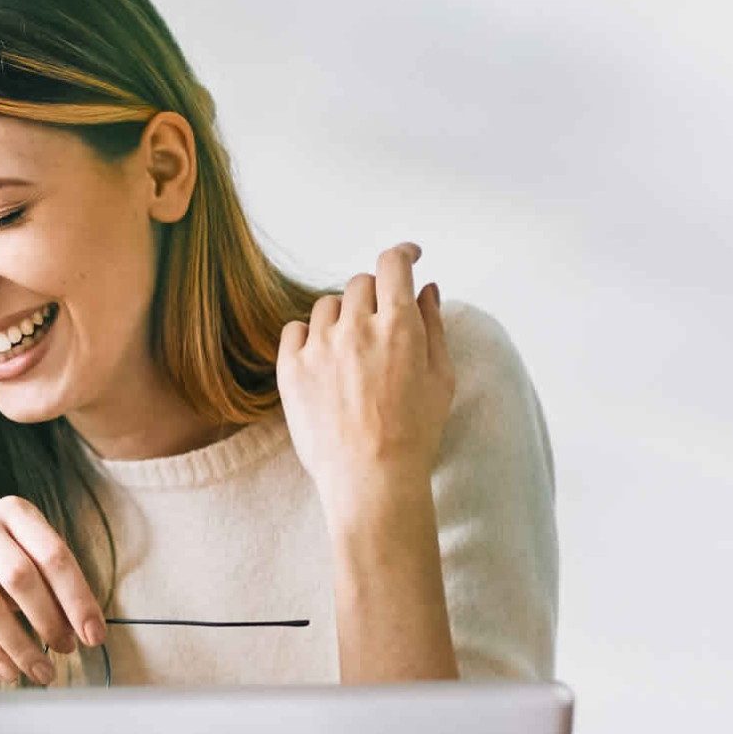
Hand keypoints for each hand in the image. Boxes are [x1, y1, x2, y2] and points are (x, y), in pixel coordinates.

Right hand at [0, 496, 103, 688]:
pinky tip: (8, 672)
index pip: (53, 555)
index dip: (77, 599)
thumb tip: (86, 630)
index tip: (94, 636)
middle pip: (21, 576)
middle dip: (49, 621)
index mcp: (14, 512)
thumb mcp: (25, 565)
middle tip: (66, 650)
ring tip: (42, 672)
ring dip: (21, 646)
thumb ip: (53, 587)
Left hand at [277, 242, 451, 526]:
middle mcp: (356, 327)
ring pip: (327, 305)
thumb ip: (434, 325)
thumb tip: (427, 288)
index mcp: (398, 326)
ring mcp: (320, 346)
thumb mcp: (441, 378)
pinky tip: (324, 359)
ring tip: (353, 353)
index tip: (408, 257)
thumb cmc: (414, 434)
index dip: (402, 254)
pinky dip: (309, 336)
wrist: (371, 479)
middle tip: (381, 325)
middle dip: (374, 297)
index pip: (393, 264)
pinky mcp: (291, 368)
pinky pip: (295, 329)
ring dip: (342, 317)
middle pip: (360, 284)